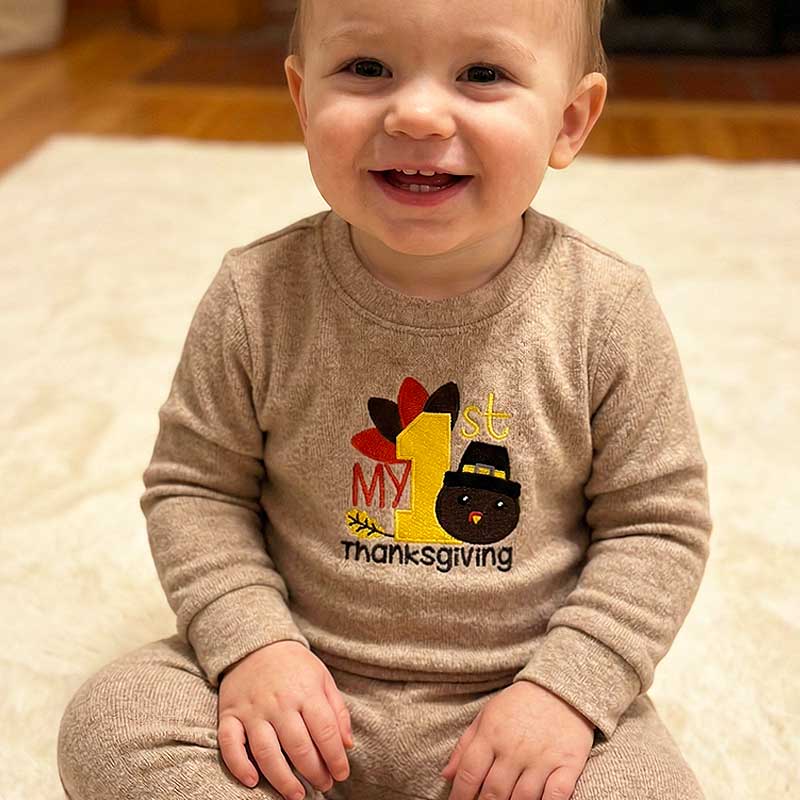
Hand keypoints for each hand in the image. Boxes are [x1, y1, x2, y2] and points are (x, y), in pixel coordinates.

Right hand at [218, 640, 353, 798]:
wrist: (256, 644)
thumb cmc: (295, 666)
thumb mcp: (322, 678)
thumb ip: (337, 711)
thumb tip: (347, 745)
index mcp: (306, 691)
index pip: (324, 731)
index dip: (335, 757)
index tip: (341, 774)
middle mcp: (279, 703)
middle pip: (298, 747)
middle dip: (314, 773)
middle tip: (322, 786)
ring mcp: (253, 710)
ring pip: (266, 752)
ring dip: (282, 779)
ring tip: (296, 795)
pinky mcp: (230, 715)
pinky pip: (230, 744)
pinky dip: (239, 766)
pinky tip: (253, 781)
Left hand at [440, 681, 594, 799]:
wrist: (560, 689)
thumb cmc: (518, 705)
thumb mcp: (486, 715)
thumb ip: (465, 745)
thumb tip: (446, 775)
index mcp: (491, 734)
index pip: (469, 774)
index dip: (459, 796)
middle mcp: (515, 748)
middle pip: (494, 792)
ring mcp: (542, 757)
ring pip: (522, 799)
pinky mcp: (567, 764)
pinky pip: (556, 796)